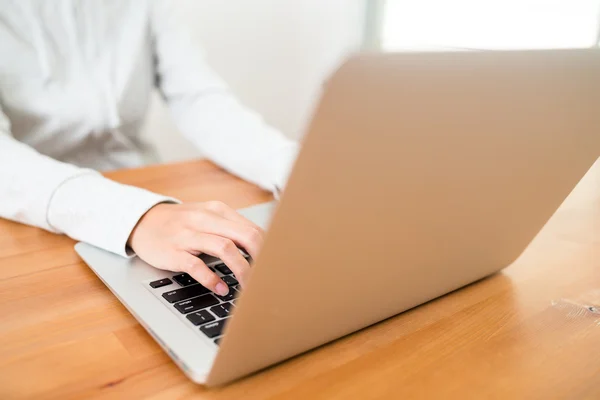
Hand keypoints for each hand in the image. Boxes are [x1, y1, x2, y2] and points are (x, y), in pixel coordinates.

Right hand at [127, 201, 263, 295]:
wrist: (142, 221)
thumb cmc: (181, 223)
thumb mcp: (207, 219)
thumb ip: (231, 230)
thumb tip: (263, 250)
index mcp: (218, 211)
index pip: (253, 229)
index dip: (269, 249)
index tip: (277, 266)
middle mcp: (206, 219)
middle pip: (244, 236)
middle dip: (261, 258)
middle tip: (269, 278)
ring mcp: (188, 234)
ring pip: (225, 248)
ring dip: (241, 270)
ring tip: (249, 287)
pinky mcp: (173, 251)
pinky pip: (196, 265)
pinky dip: (211, 279)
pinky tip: (220, 288)